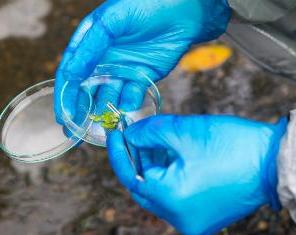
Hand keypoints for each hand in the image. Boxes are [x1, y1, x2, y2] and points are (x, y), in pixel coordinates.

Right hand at [54, 0, 230, 123]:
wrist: (181, 11)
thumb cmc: (143, 6)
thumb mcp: (110, 21)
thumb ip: (90, 47)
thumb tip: (70, 75)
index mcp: (90, 44)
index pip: (72, 73)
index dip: (65, 95)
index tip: (63, 116)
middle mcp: (103, 60)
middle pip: (88, 89)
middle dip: (81, 111)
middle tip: (75, 133)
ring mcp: (123, 69)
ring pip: (109, 96)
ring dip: (104, 112)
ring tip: (101, 128)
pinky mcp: (142, 77)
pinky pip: (132, 95)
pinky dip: (128, 105)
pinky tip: (125, 114)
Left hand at [107, 115, 286, 233]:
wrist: (273, 161)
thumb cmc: (232, 145)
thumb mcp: (183, 131)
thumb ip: (148, 132)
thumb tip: (129, 134)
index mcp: (172, 200)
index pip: (130, 176)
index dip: (119, 152)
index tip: (115, 132)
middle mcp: (180, 218)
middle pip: (144, 185)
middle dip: (138, 157)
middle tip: (136, 134)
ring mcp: (193, 220)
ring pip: (159, 190)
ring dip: (154, 165)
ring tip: (157, 140)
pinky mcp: (202, 215)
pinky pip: (174, 195)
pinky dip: (169, 174)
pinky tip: (172, 154)